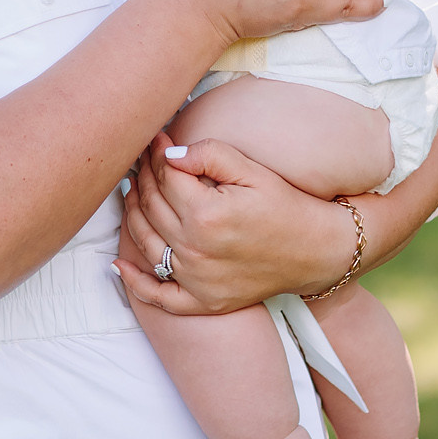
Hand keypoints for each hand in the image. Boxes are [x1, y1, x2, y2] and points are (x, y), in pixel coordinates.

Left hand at [115, 73, 437, 316]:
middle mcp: (195, 250)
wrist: (319, 251)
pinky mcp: (203, 302)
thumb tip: (167, 153)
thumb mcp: (252, 171)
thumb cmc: (288, 205)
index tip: (154, 137)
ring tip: (131, 191)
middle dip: (142, 178)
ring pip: (146, 242)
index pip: (164, 177)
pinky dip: (135, 282)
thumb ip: (209, 155)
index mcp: (206, 215)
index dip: (155, 153)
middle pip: (151, 206)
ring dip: (132, 214)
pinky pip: (159, 296)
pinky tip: (118, 266)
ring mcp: (196, 280)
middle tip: (141, 160)